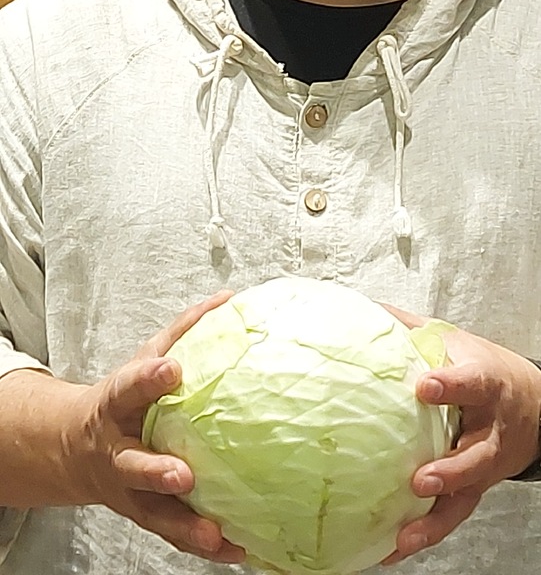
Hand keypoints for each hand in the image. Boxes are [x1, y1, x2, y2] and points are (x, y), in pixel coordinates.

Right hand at [63, 291, 245, 563]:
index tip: (170, 369)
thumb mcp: (144, 356)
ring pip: (152, 512)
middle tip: (184, 475)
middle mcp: (116, 452)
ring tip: (213, 531)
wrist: (75, 449)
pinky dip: (202, 545)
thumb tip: (227, 299)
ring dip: (183, 524)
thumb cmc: (122, 399)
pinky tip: (234, 548)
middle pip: (132, 465)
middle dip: (155, 472)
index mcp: (114, 406)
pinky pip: (172, 533)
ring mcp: (127, 490)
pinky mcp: (144, 515)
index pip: (127, 389)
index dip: (146, 380)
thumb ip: (183, 330)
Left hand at [381, 307, 540, 564]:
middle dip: (451, 470)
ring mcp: (484, 465)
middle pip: (477, 454)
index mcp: (486, 386)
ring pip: (466, 495)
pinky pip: (452, 516)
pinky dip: (425, 534)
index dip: (451, 386)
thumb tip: (367, 308)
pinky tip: (393, 548)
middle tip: (420, 480)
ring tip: (405, 535)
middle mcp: (489, 430)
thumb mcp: (455, 341)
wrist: (534, 406)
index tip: (424, 388)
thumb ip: (412, 328)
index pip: (472, 383)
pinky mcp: (475, 490)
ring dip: (436, 517)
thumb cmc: (485, 369)